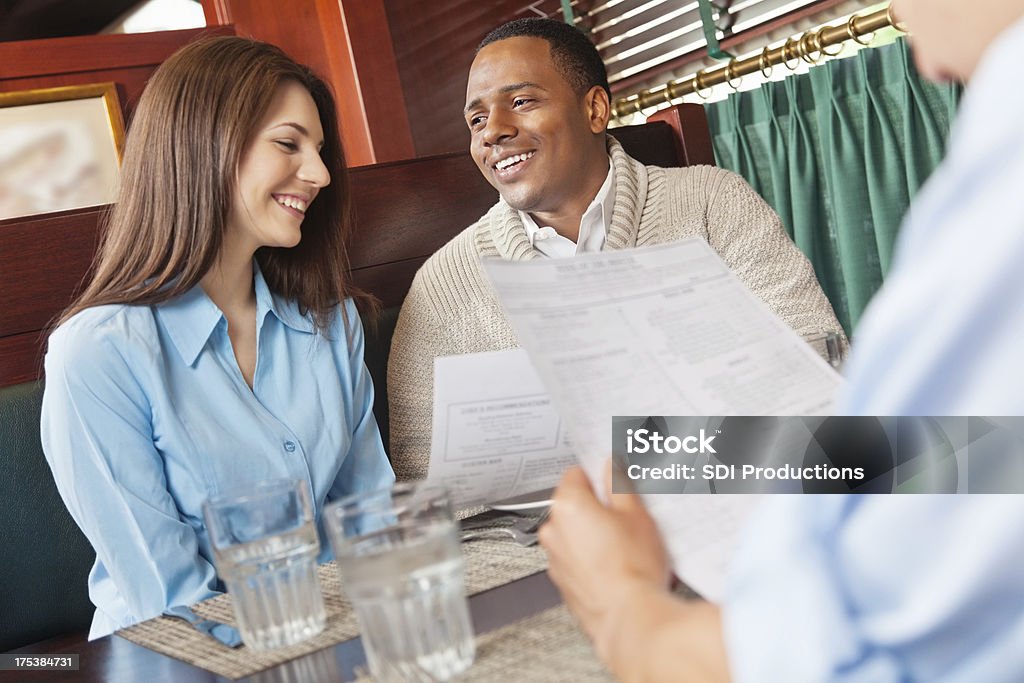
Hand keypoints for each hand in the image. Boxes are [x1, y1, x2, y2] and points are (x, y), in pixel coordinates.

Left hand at [540, 460, 731, 682]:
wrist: (629, 616)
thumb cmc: (632, 567)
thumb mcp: (636, 513)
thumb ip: (619, 484)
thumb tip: (611, 469)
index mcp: (567, 506)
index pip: (576, 474)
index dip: (598, 476)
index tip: (612, 483)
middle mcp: (553, 530)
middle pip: (573, 505)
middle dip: (597, 508)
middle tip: (626, 517)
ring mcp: (555, 559)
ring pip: (574, 534)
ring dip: (593, 534)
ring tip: (625, 545)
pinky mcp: (563, 582)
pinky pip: (576, 559)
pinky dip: (591, 559)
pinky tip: (617, 565)